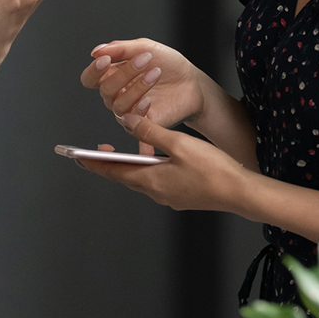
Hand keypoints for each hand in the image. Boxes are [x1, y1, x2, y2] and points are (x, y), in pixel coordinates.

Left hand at [76, 113, 247, 212]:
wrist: (240, 192)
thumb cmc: (212, 169)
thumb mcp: (178, 144)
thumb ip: (151, 131)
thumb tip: (128, 120)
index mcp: (151, 180)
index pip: (114, 171)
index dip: (95, 164)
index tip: (78, 158)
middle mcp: (156, 192)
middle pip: (125, 177)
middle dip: (109, 164)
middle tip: (95, 153)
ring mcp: (169, 197)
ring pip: (141, 180)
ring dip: (129, 167)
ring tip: (120, 154)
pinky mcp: (181, 196)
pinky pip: (156, 182)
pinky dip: (147, 171)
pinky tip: (153, 162)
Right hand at [80, 39, 206, 132]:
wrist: (192, 82)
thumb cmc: (169, 64)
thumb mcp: (145, 47)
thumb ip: (120, 48)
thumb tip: (97, 51)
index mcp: (113, 75)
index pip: (90, 78)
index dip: (93, 70)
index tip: (105, 60)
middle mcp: (117, 94)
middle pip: (105, 89)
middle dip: (124, 73)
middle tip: (144, 60)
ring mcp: (128, 110)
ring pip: (118, 104)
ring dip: (137, 87)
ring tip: (155, 73)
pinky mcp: (142, 123)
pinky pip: (131, 121)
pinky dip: (138, 109)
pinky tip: (149, 100)